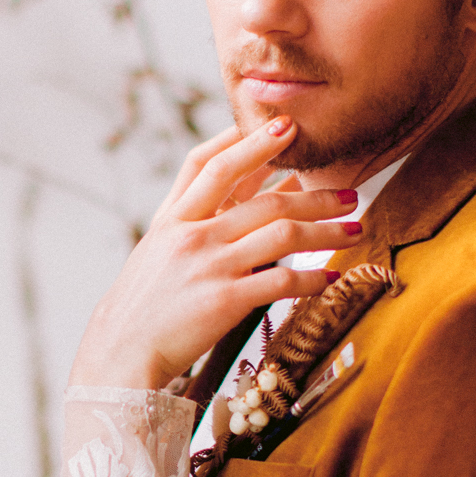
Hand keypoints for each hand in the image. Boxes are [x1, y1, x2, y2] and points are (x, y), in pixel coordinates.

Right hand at [69, 118, 361, 389]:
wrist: (121, 351)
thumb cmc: (144, 302)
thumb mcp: (159, 248)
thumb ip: (194, 219)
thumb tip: (238, 192)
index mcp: (173, 218)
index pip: (211, 164)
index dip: (249, 141)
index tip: (287, 125)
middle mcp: (192, 235)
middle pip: (264, 198)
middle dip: (314, 191)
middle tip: (349, 191)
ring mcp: (209, 265)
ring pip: (283, 234)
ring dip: (326, 229)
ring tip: (355, 228)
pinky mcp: (225, 300)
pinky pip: (282, 279)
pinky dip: (313, 278)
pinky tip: (331, 278)